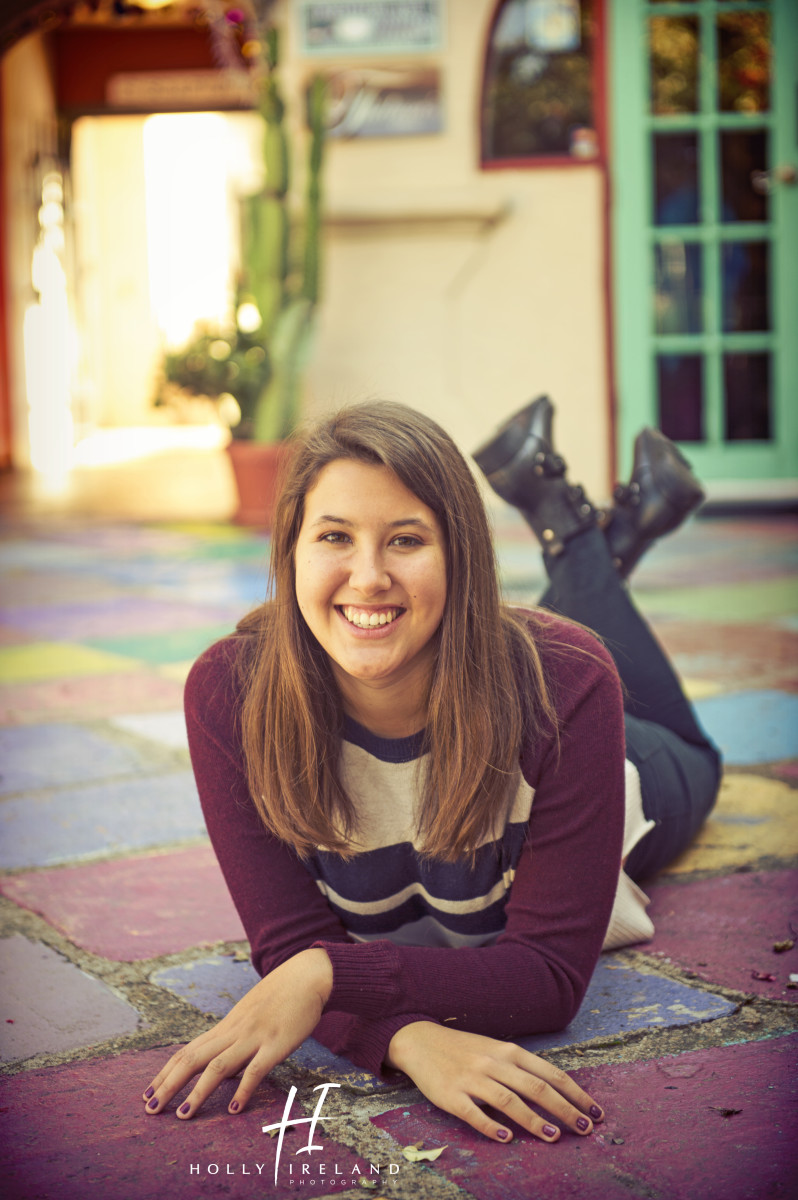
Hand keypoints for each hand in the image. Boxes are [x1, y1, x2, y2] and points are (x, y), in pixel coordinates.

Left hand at [142, 948, 331, 1118]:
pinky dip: (243, 1089)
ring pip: (218, 1066)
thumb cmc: (282, 996)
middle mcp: (234, 1032)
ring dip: (198, 1092)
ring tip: (183, 1115)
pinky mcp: (276, 1043)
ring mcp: (254, 1037)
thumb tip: (222, 1074)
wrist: (308, 975)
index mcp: (227, 1026)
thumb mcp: (251, 1015)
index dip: (166, 1072)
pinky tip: (234, 1109)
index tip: (149, 1091)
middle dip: (169, 1084)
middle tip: (150, 1108)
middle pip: (193, 1059)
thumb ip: (235, 1042)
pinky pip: (256, 1069)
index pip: (188, 1050)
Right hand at [386, 1022, 602, 1143]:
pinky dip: (491, 1125)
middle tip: (585, 1129)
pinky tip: (506, 1138)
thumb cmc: (464, 1049)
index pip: (550, 1074)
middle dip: (564, 1109)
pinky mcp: (451, 1095)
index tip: (595, 1111)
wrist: (420, 1041)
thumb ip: (521, 1068)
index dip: (575, 1093)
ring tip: (552, 1137)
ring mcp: (472, 1078)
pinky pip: (474, 1112)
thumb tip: (555, 1092)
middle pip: (535, 1087)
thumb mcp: (496, 1050)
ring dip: (533, 1120)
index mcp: (509, 1052)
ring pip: (508, 1100)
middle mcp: (494, 1063)